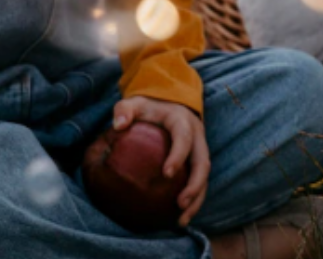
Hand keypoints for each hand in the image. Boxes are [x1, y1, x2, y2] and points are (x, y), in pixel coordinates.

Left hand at [112, 95, 209, 226]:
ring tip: (181, 220)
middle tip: (180, 204)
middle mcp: (197, 137)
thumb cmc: (148, 106)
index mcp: (182, 121)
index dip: (178, 156)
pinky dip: (193, 201)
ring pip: (205, 178)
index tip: (167, 174)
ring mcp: (200, 150)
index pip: (184, 138)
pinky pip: (199, 183)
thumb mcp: (135, 103)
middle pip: (202, 163)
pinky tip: (179, 217)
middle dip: (194, 186)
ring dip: (196, 200)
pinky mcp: (197, 162)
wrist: (167, 102)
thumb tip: (117, 126)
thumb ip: (124, 110)